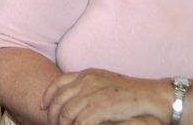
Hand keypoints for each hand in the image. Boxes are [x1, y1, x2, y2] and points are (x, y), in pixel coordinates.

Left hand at [41, 68, 167, 124]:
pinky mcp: (102, 106)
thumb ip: (86, 86)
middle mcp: (88, 80)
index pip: (58, 82)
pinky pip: (81, 122)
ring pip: (68, 112)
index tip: (43, 106)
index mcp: (87, 73)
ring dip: (63, 124)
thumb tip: (69, 97)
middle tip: (53, 124)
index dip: (48, 95)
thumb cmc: (127, 92)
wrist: (149, 96)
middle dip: (53, 114)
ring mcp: (95, 92)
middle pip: (60, 99)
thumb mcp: (103, 82)